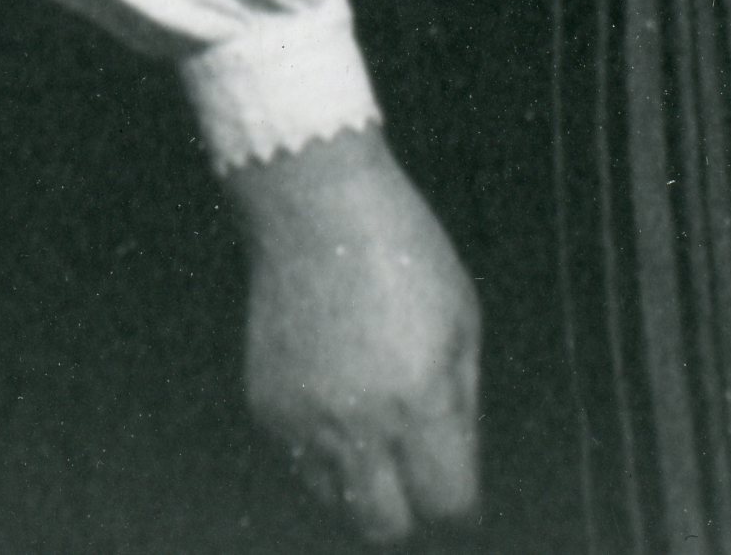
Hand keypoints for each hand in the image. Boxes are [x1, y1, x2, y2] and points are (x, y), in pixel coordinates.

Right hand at [225, 128, 480, 537]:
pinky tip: (336, 399)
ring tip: (375, 436)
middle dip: (410, 514)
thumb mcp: (462, 319)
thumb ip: (464, 404)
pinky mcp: (266, 408)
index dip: (462, 507)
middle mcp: (360, 423)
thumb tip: (462, 465)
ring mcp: (305, 420)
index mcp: (421, 400)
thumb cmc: (401, 250)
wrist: (314, 206)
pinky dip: (321, 450)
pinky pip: (298, 462)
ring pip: (336, 503)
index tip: (461, 495)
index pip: (448, 505)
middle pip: (385, 528)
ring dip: (362, 486)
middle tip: (417, 483)